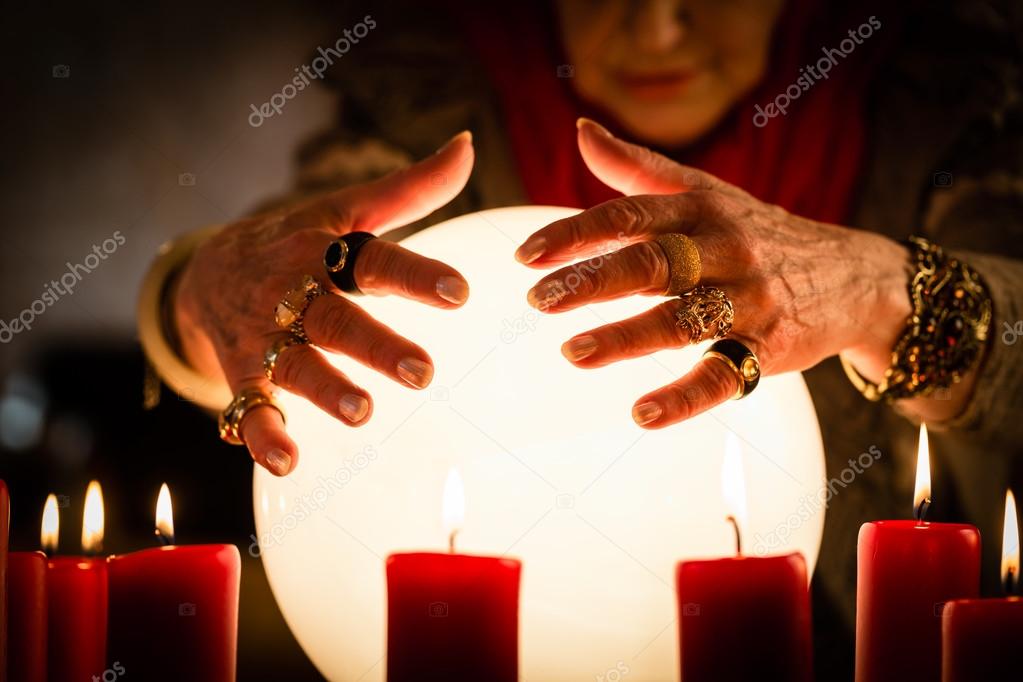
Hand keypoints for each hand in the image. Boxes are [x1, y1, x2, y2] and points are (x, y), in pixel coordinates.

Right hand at [174, 131, 474, 474]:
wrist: (205, 271)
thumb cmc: (295, 240)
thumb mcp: (346, 210)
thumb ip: (411, 189)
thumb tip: (467, 145)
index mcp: (322, 250)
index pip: (373, 260)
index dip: (416, 275)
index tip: (460, 292)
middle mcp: (292, 293)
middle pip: (336, 318)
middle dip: (376, 345)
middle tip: (424, 372)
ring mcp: (265, 337)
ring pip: (295, 365)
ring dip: (324, 389)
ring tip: (361, 412)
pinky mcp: (243, 375)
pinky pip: (250, 408)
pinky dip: (262, 435)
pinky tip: (287, 461)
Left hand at [516, 119, 910, 428]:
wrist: (853, 276)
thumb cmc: (759, 232)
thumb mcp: (706, 192)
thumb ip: (639, 168)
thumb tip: (581, 130)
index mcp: (701, 210)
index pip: (630, 214)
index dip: (576, 233)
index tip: (527, 254)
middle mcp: (724, 250)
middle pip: (652, 263)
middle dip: (591, 280)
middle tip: (537, 299)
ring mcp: (747, 301)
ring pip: (682, 319)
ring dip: (626, 337)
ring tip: (574, 353)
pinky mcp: (769, 348)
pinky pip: (724, 374)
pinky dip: (684, 397)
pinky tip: (643, 413)